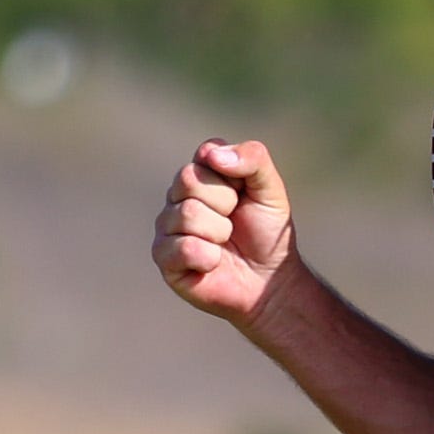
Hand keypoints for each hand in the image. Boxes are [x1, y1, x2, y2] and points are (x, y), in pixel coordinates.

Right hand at [151, 138, 298, 326]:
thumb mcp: (270, 189)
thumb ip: (252, 158)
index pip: (206, 154)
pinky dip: (207, 257)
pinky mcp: (163, 256)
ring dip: (219, 233)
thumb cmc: (267, 232)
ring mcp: (168, 226)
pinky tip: (213, 263)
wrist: (268, 279)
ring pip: (187, 214)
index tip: (243, 194)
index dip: (232, 177)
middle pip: (188, 179)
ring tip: (225, 243)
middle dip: (225, 204)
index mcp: (201, 173)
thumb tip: (212, 156)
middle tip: (234, 221)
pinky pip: (181, 247)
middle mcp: (178, 196)